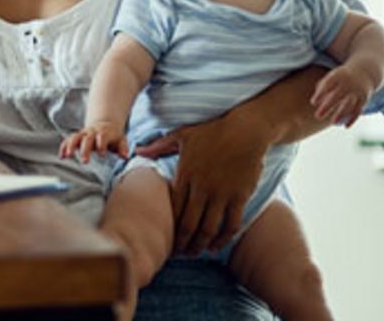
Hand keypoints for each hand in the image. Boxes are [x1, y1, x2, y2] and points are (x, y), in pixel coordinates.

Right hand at [58, 123, 127, 162]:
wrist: (104, 124)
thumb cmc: (113, 136)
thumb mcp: (121, 139)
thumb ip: (123, 148)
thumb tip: (125, 156)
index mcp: (103, 132)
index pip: (102, 137)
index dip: (101, 144)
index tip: (102, 154)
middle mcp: (92, 132)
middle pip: (87, 139)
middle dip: (85, 150)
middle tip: (84, 162)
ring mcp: (83, 134)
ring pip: (75, 137)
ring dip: (70, 146)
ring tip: (67, 156)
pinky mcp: (76, 137)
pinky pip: (68, 140)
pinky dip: (64, 147)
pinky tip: (61, 156)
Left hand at [134, 111, 267, 255]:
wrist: (245, 130)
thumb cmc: (212, 131)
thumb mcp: (181, 135)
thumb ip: (158, 146)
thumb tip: (137, 151)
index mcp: (185, 174)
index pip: (173, 208)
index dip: (168, 226)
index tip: (163, 237)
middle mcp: (202, 187)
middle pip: (188, 223)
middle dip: (181, 242)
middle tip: (177, 253)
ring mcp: (222, 193)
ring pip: (209, 228)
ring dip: (200, 244)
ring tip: (194, 253)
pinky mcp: (240, 197)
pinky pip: (231, 224)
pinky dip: (223, 239)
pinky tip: (215, 246)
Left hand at [310, 65, 372, 127]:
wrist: (364, 73)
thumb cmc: (340, 77)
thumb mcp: (331, 77)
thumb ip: (322, 88)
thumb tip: (314, 103)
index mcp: (338, 76)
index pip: (328, 84)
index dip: (321, 93)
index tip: (313, 103)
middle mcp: (348, 84)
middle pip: (337, 96)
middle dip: (327, 106)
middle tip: (317, 116)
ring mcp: (357, 92)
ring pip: (349, 104)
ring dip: (341, 113)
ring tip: (332, 122)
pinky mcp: (364, 99)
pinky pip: (358, 110)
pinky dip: (353, 118)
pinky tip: (346, 126)